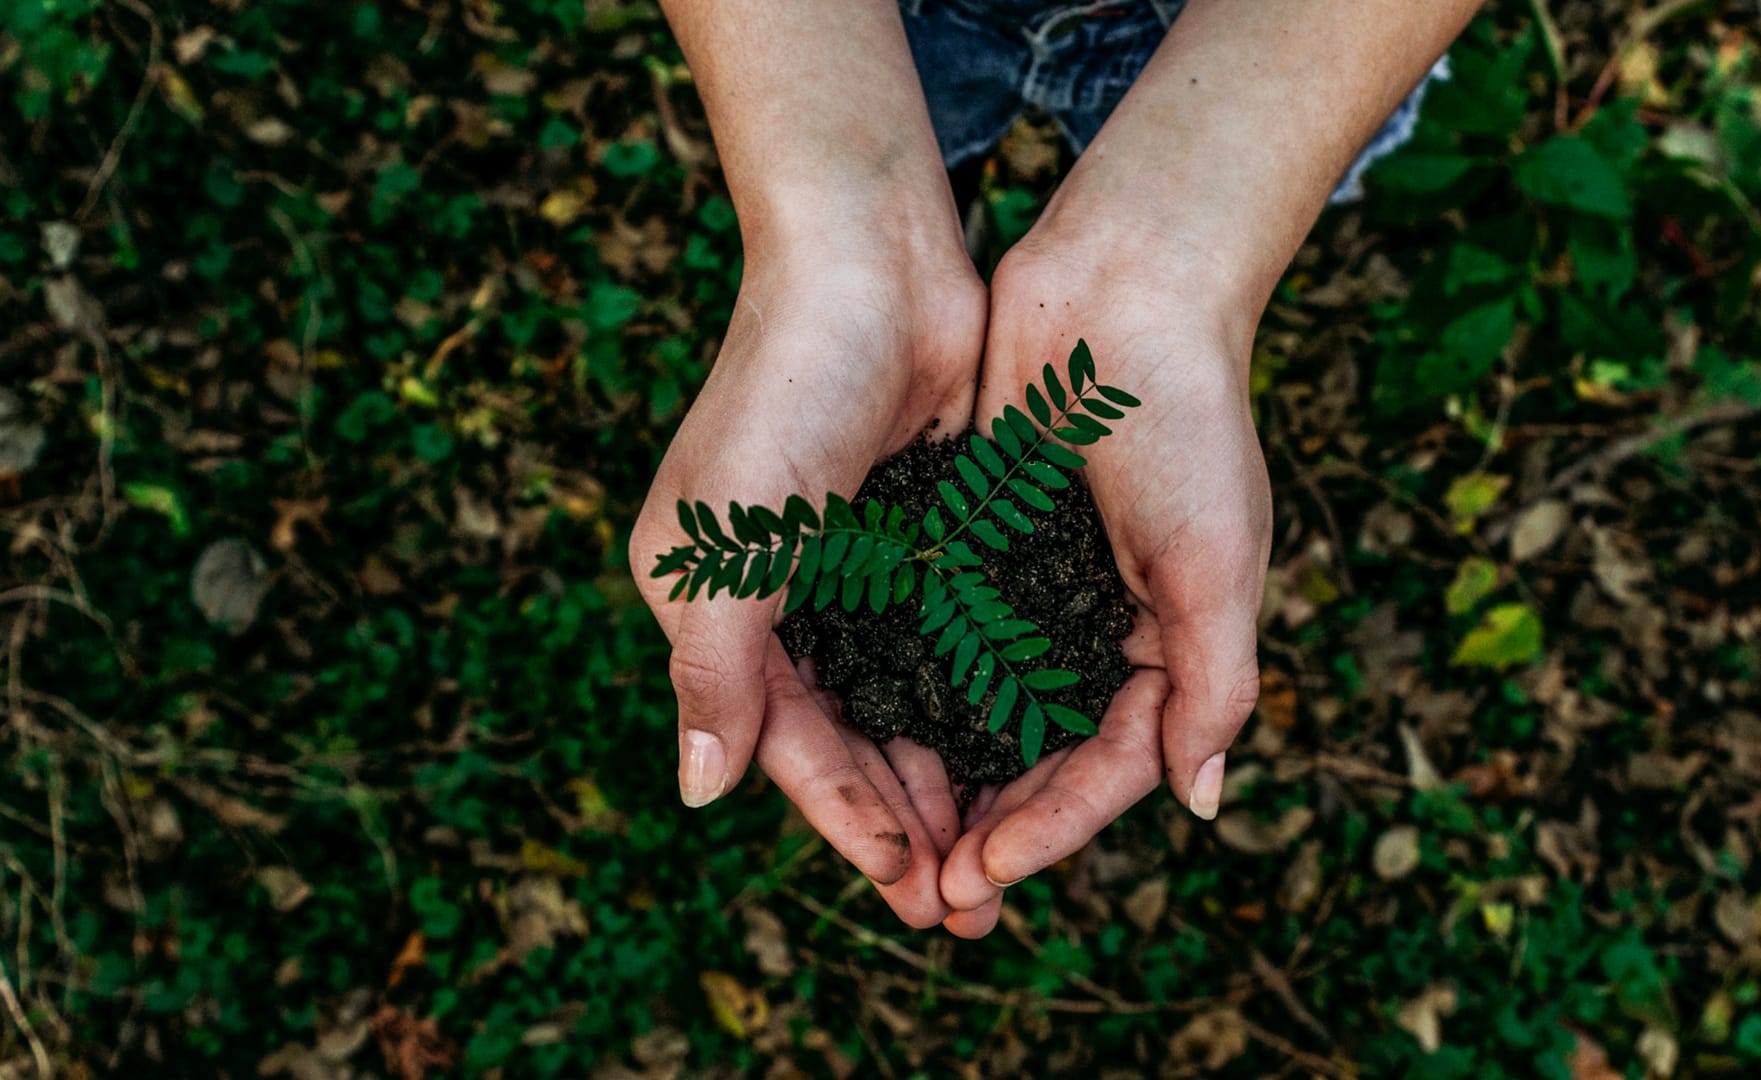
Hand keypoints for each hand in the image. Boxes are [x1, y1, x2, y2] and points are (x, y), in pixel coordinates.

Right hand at [629, 237, 984, 927]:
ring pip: (906, 702)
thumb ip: (715, 669)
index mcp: (715, 605)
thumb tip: (700, 794)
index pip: (785, 741)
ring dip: (948, 776)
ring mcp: (856, 569)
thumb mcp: (729, 541)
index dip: (846, 818)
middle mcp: (782, 598)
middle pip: (849, 738)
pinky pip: (951, 642)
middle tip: (967, 904)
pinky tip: (1025, 752)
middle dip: (904, 821)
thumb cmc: (784, 391)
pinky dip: (980, 700)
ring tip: (1001, 852)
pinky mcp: (923, 537)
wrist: (871, 261)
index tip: (910, 885)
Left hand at [938, 231, 1270, 934]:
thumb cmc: (1187, 420)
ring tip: (892, 843)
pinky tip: (863, 733)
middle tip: (931, 896)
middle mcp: (1095, 628)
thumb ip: (1214, 682)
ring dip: (942, 778)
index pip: (1109, 767)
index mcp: (1166, 644)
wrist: (1124, 286)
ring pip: (979, 710)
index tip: (985, 871)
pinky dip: (908, 688)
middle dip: (990, 828)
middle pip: (1038, 757)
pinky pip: (937, 635)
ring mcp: (1031, 588)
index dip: (1052, 828)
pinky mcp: (974, 542)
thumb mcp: (1218, 559)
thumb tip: (1201, 803)